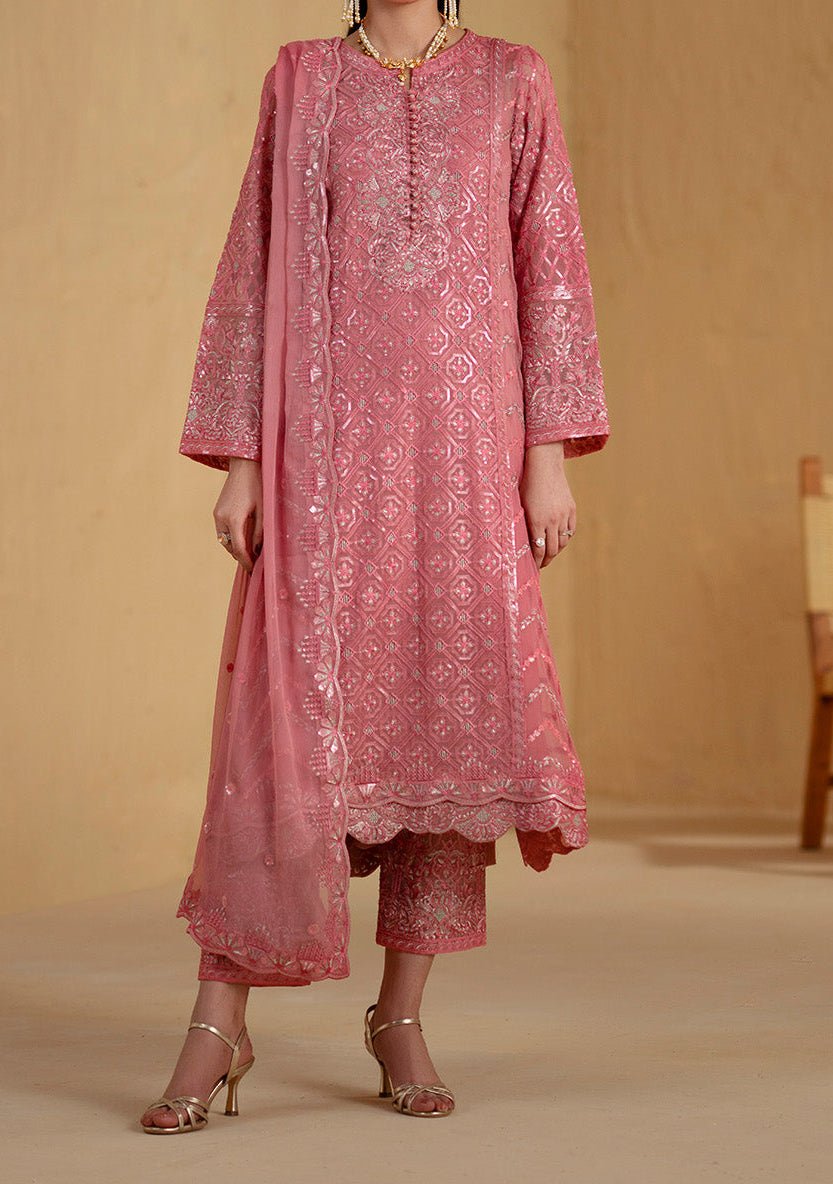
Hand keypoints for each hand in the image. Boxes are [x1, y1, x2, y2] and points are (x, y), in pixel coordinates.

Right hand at [213, 458, 262, 572]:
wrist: (244, 466)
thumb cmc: (258, 485)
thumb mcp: (263, 510)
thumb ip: (260, 532)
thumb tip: (257, 550)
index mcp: (234, 519)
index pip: (239, 549)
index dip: (246, 561)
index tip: (253, 570)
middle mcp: (221, 518)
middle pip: (229, 547)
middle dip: (241, 556)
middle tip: (254, 564)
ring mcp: (217, 514)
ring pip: (224, 540)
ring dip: (235, 548)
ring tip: (250, 553)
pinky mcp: (217, 511)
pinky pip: (222, 531)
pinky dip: (231, 538)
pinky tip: (243, 539)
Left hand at [519, 441, 575, 569]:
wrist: (544, 464)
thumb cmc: (526, 483)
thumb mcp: (519, 504)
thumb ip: (523, 523)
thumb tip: (521, 542)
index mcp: (536, 520)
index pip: (538, 549)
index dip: (536, 562)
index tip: (532, 568)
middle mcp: (552, 520)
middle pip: (552, 549)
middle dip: (545, 560)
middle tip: (540, 565)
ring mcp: (563, 515)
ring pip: (563, 542)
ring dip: (556, 551)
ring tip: (549, 554)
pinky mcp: (571, 509)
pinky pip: (570, 530)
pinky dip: (565, 538)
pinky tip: (559, 540)